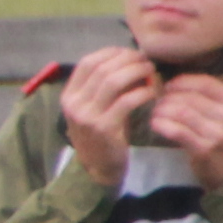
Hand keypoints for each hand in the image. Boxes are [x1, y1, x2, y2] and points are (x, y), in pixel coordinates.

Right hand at [59, 47, 155, 187]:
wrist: (99, 169)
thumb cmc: (101, 134)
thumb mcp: (94, 108)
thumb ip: (102, 86)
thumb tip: (128, 59)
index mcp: (69, 95)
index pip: (87, 63)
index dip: (110, 53)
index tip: (129, 52)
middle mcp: (74, 104)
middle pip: (102, 69)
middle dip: (127, 59)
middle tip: (145, 60)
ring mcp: (87, 116)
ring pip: (112, 81)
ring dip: (135, 71)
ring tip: (150, 71)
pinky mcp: (104, 128)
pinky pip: (126, 101)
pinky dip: (142, 92)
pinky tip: (152, 92)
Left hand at [146, 68, 222, 188]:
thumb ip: (210, 99)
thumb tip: (176, 83)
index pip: (207, 83)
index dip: (183, 82)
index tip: (169, 86)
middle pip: (191, 97)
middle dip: (169, 97)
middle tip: (158, 102)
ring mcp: (219, 134)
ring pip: (182, 112)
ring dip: (163, 110)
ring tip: (155, 113)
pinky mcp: (205, 149)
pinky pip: (178, 131)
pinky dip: (163, 125)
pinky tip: (155, 124)